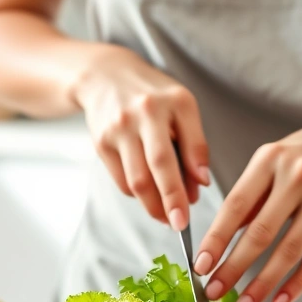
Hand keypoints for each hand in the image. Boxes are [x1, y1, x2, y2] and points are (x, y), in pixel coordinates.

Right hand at [73, 46, 210, 229]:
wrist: (105, 76)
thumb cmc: (153, 96)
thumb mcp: (183, 108)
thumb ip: (195, 144)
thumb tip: (200, 183)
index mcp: (174, 103)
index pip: (187, 146)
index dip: (193, 177)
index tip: (194, 205)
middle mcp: (144, 113)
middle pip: (157, 166)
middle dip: (170, 200)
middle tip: (180, 225)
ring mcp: (119, 128)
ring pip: (136, 180)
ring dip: (152, 205)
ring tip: (166, 217)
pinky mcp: (101, 142)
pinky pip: (122, 180)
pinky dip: (137, 194)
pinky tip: (147, 196)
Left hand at [193, 95, 301, 301]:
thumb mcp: (275, 158)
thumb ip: (251, 195)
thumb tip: (223, 237)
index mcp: (270, 159)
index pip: (236, 206)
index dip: (216, 239)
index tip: (201, 265)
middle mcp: (298, 177)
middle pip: (259, 233)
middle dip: (232, 267)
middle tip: (214, 291)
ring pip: (288, 250)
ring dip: (263, 282)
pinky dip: (298, 283)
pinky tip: (281, 299)